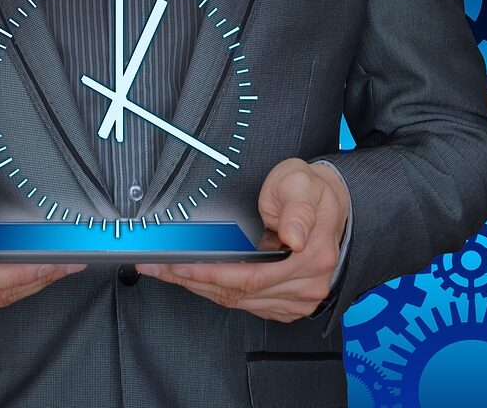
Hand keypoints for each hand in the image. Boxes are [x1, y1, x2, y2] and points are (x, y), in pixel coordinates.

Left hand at [136, 158, 348, 322]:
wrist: (330, 202)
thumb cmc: (312, 191)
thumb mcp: (302, 183)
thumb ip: (298, 209)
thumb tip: (295, 236)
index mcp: (311, 257)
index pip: (250, 277)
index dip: (209, 274)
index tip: (179, 266)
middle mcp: (307, 284)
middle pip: (237, 293)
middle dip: (190, 279)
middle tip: (157, 266)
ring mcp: (298, 298)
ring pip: (237, 301)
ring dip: (198, 287)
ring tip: (165, 271)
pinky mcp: (287, 303)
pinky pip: (245, 304)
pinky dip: (216, 292)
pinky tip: (193, 279)